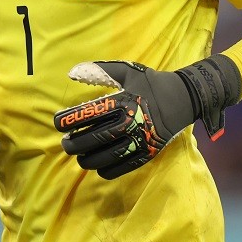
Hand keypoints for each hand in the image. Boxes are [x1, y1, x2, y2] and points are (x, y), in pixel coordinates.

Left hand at [53, 56, 240, 179]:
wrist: (183, 99)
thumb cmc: (151, 83)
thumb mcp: (128, 71)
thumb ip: (100, 70)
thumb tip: (71, 72)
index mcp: (124, 100)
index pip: (89, 113)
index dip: (69, 120)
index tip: (58, 123)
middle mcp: (131, 121)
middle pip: (94, 138)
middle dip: (73, 143)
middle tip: (65, 143)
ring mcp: (139, 140)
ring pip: (105, 158)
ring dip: (86, 159)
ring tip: (78, 156)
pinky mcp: (146, 154)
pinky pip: (120, 168)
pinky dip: (105, 170)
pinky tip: (97, 165)